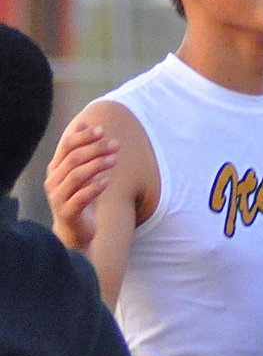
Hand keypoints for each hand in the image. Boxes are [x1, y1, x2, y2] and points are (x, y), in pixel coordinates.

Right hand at [45, 122, 118, 250]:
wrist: (76, 232)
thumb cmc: (80, 199)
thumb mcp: (81, 173)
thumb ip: (81, 151)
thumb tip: (85, 122)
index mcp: (55, 169)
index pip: (66, 146)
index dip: (83, 136)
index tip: (102, 130)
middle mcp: (53, 181)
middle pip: (73, 158)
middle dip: (95, 149)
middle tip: (115, 145)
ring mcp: (58, 197)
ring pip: (76, 176)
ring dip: (97, 165)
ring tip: (115, 160)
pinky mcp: (67, 213)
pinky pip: (81, 197)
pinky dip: (94, 188)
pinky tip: (107, 181)